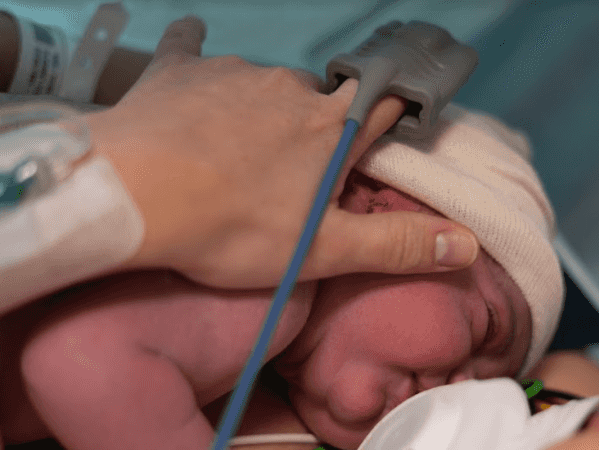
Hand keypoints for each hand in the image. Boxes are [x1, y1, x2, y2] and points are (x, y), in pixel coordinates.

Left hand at [91, 16, 480, 289]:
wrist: (132, 196)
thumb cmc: (229, 230)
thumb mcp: (322, 251)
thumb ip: (395, 245)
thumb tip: (466, 244)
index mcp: (330, 128)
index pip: (382, 109)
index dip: (389, 121)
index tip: (387, 133)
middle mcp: (290, 88)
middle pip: (321, 100)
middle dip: (316, 129)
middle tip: (294, 173)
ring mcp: (234, 72)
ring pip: (264, 85)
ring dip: (260, 111)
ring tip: (234, 154)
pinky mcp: (181, 69)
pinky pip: (192, 49)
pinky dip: (196, 57)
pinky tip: (190, 59)